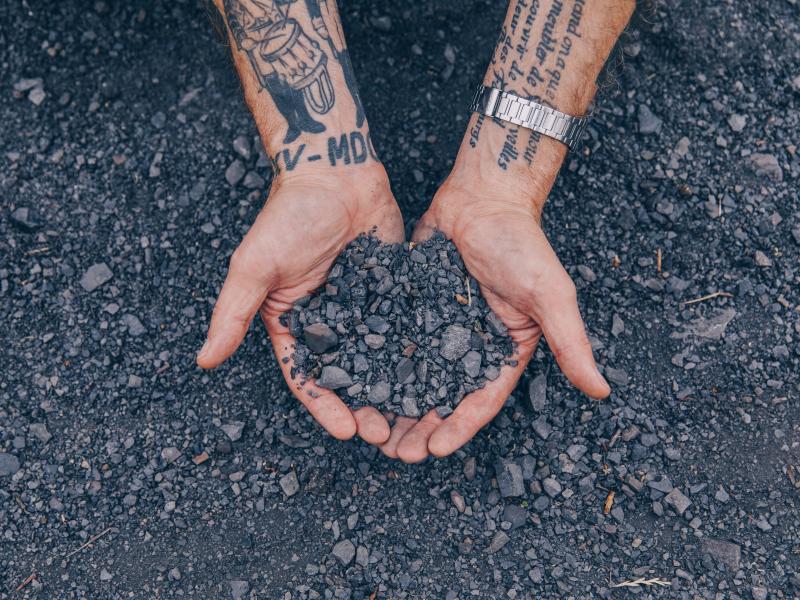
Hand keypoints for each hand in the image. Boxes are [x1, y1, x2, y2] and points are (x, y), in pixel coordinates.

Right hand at [197, 165, 404, 444]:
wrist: (335, 170)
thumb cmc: (289, 215)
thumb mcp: (254, 266)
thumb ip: (232, 313)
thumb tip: (203, 361)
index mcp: (293, 323)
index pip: (307, 377)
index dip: (324, 407)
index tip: (346, 432)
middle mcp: (329, 322)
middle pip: (347, 376)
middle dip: (364, 407)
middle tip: (387, 434)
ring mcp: (363, 307)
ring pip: (380, 358)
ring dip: (393, 389)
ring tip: (414, 416)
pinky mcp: (392, 291)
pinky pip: (405, 326)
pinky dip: (417, 353)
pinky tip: (438, 375)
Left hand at [385, 173, 609, 461]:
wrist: (483, 196)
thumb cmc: (521, 243)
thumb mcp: (550, 294)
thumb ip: (571, 342)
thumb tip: (602, 390)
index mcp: (504, 351)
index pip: (481, 400)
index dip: (459, 428)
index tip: (434, 451)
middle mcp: (469, 345)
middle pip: (442, 396)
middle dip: (420, 426)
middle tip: (394, 451)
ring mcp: (438, 327)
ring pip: (412, 375)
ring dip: (395, 405)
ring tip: (372, 430)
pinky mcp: (411, 307)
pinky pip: (391, 341)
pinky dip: (376, 364)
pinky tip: (356, 384)